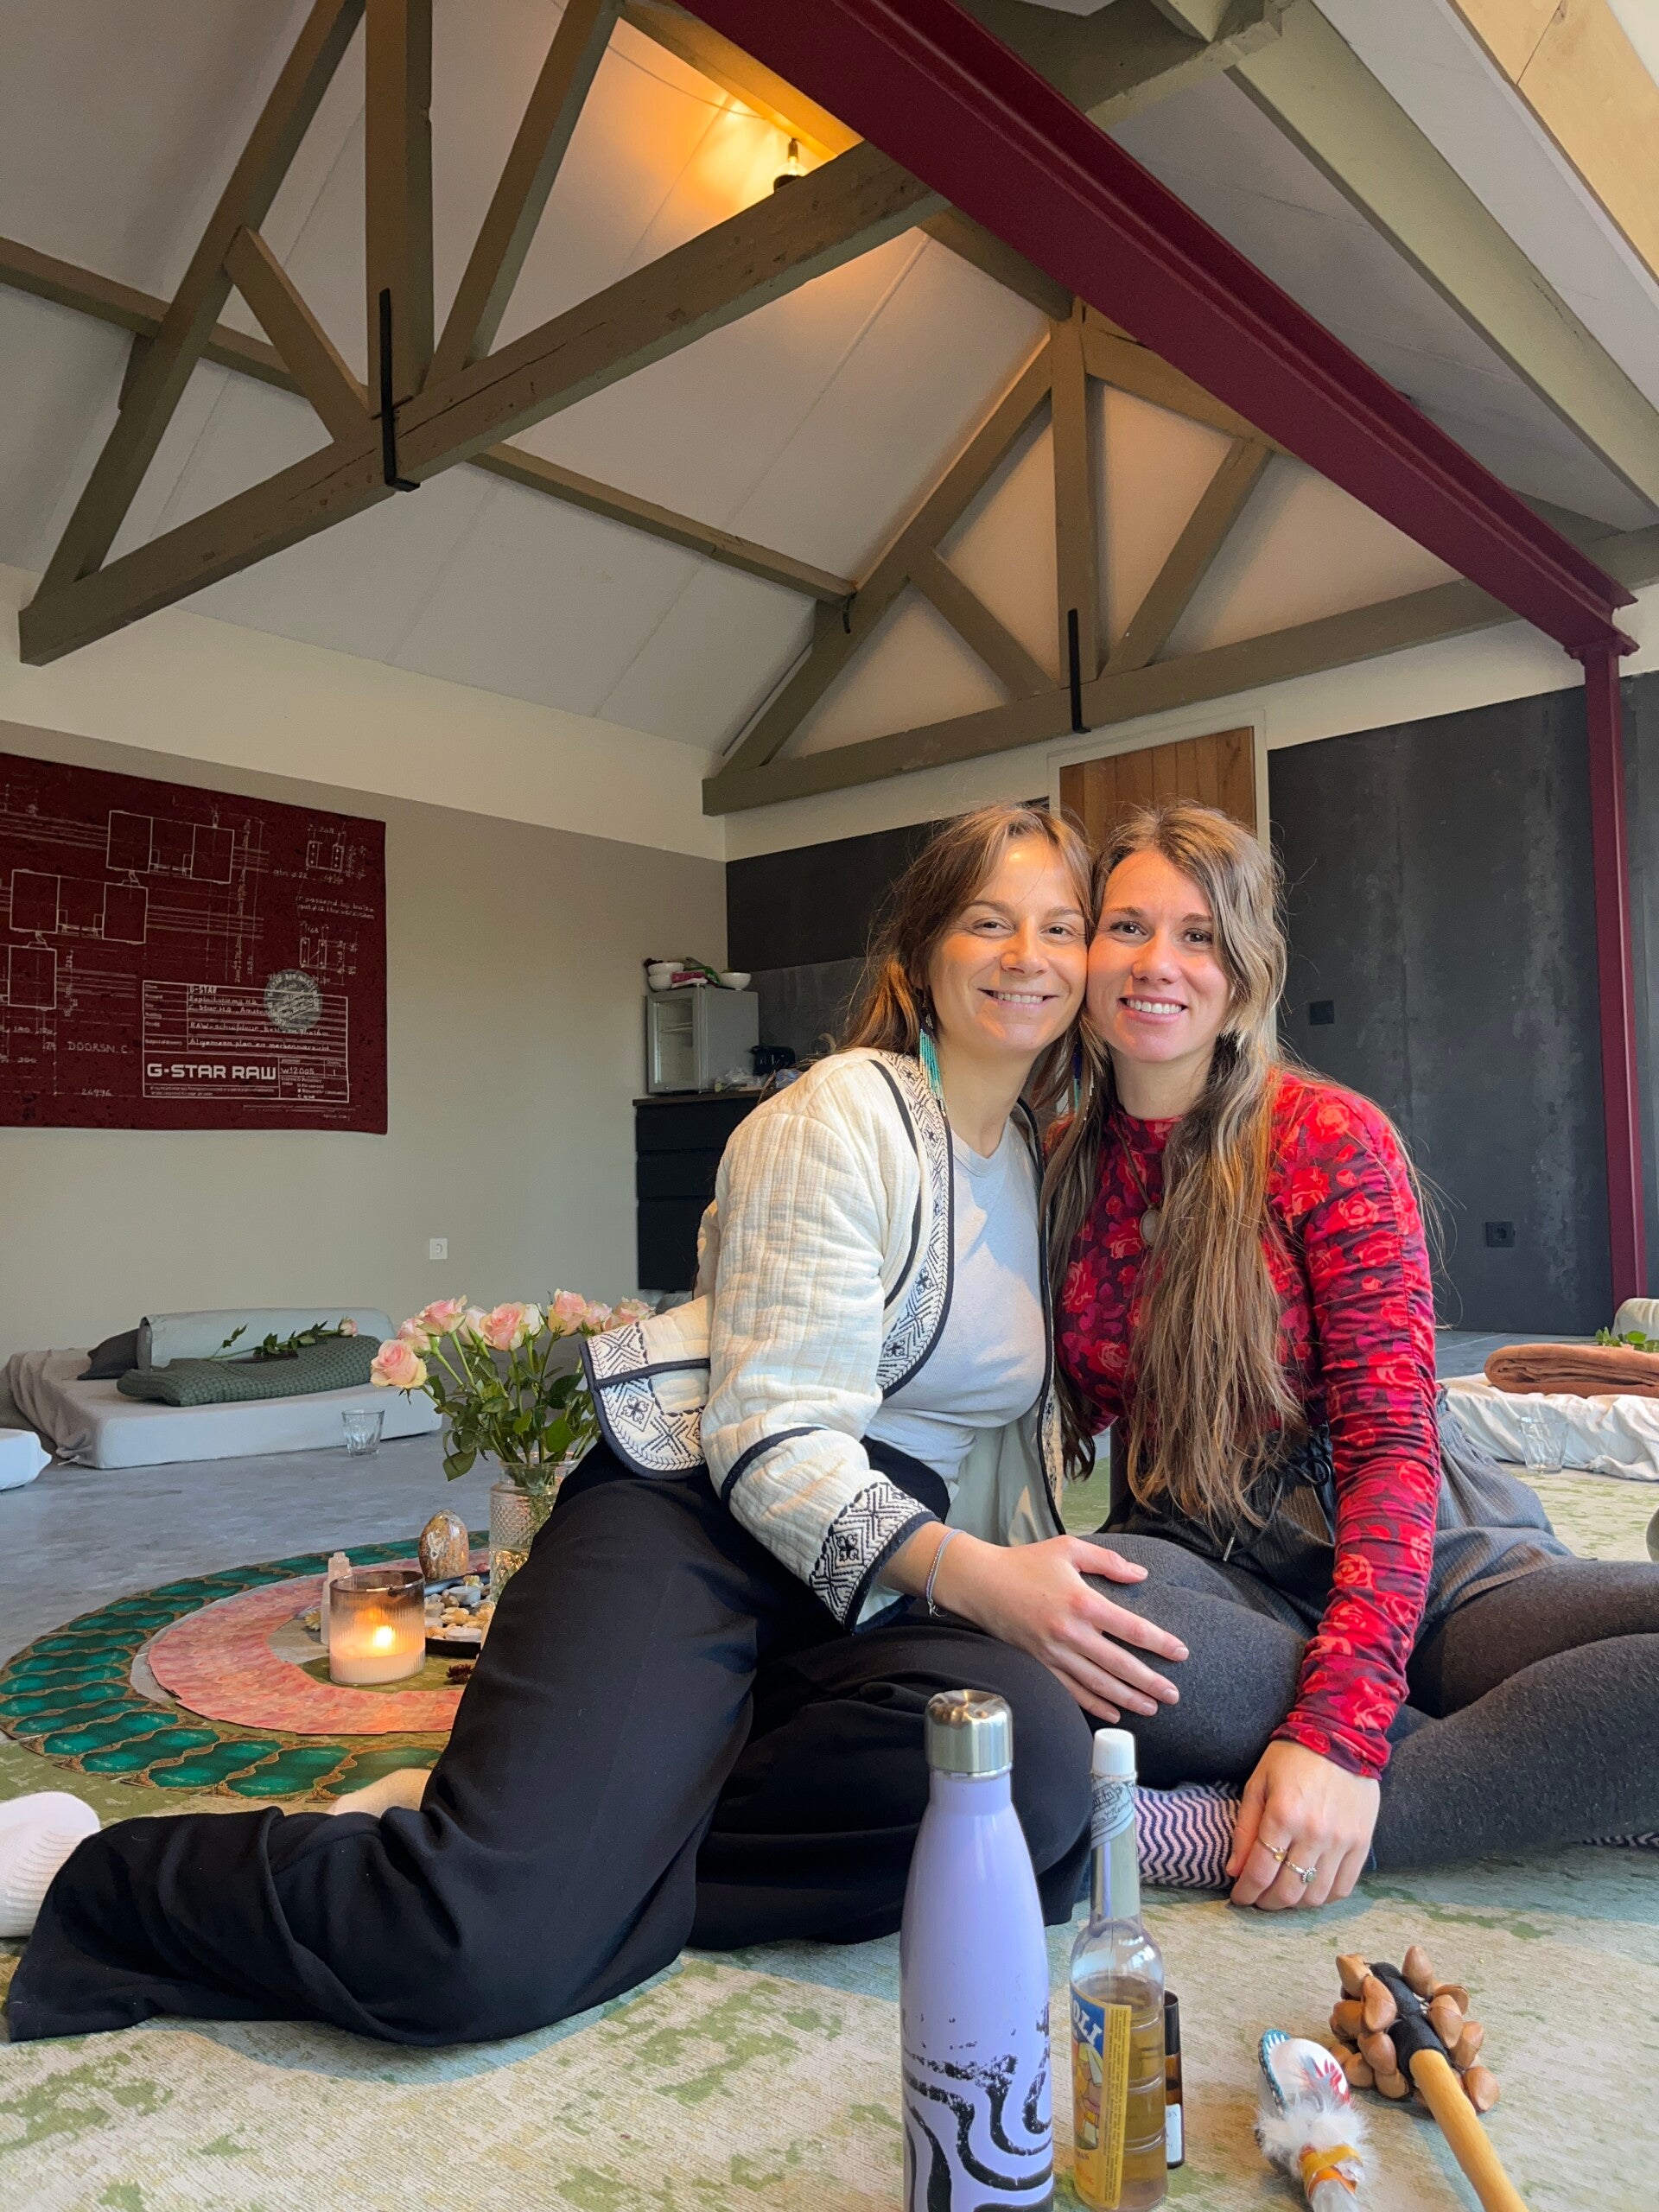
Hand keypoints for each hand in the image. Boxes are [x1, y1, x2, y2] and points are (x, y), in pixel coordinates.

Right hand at [930, 1533, 1187, 1721]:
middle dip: (1150, 1682)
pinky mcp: (1039, 1664)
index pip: (1131, 1628)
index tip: (1180, 1653)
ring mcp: (1054, 1653)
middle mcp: (1071, 1632)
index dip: (1159, 1643)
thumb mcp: (1068, 1549)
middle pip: (1119, 1664)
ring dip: (1127, 1698)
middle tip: (1173, 1695)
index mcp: (1083, 1602)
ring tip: (1152, 1708)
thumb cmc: (1025, 1562)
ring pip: (1098, 1683)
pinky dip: (1094, 1705)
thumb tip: (1141, 1574)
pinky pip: (1071, 1690)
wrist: (981, 1583)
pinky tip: (1114, 1713)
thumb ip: (1108, 1560)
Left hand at [1226, 1740, 1378, 1909]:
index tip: (1239, 1897)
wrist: (1340, 1736)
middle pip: (1287, 1890)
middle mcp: (1313, 1833)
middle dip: (1267, 1902)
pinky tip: (1310, 1889)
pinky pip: (1343, 1887)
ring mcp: (1341, 1841)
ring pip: (1315, 1895)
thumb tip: (1234, 1871)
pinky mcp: (1362, 1843)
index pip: (1259, 1871)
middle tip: (1258, 1899)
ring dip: (1295, 1904)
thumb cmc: (1291, 1757)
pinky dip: (1324, 1897)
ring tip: (1283, 1895)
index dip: (1246, 1891)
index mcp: (1282, 1815)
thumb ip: (1244, 1828)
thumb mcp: (1257, 1784)